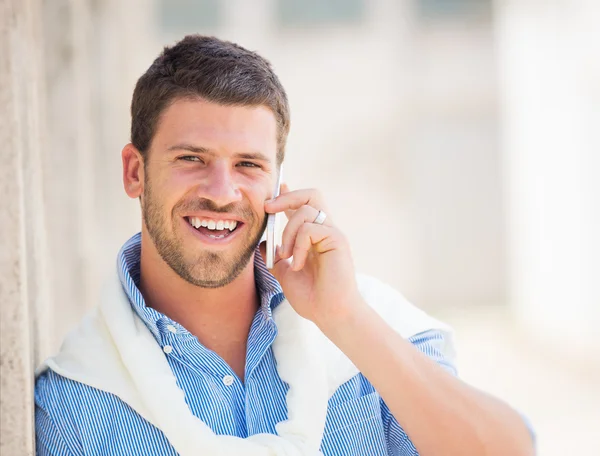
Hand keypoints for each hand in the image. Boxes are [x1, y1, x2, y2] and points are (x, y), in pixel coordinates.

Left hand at [261, 185, 363, 325]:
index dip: (288, 194)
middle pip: (311, 195)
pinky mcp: (337, 240)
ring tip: (286, 256)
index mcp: (314, 236)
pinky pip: (311, 228)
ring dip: (288, 232)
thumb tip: (261, 243)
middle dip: (287, 197)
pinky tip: (298, 264)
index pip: (303, 205)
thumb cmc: (311, 297)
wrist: (329, 313)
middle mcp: (325, 230)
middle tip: (268, 209)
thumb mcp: (283, 273)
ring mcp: (332, 234)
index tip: (278, 185)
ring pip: (306, 211)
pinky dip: (298, 245)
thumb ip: (274, 256)